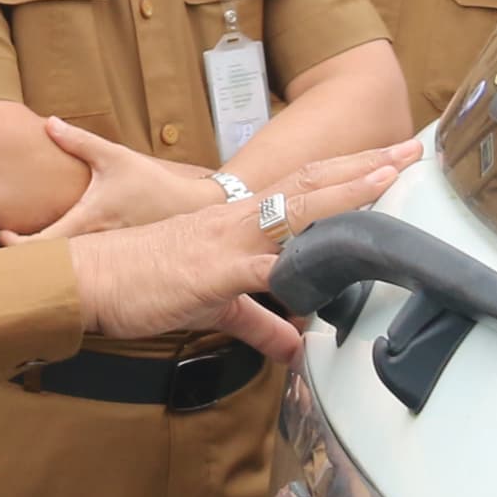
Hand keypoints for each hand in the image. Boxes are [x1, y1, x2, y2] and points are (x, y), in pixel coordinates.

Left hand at [0, 116, 225, 245]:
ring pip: (66, 267)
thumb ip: (79, 142)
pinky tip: (53, 258)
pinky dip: (64, 263)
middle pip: (50, 263)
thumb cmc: (150, 183)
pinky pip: (83, 266)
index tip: (0, 236)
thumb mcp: (114, 157)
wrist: (189, 208)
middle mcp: (93, 244)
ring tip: (19, 256)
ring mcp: (104, 256)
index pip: (44, 244)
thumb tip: (48, 122)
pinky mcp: (112, 259)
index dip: (17, 246)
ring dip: (43, 263)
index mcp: (87, 221)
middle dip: (23, 260)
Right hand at [62, 139, 420, 354]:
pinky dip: (299, 267)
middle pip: (311, 183)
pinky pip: (265, 267)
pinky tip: (332, 262)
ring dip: (345, 193)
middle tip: (410, 149)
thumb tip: (294, 348)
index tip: (387, 158)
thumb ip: (259, 323)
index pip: (301, 188)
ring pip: (296, 209)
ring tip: (388, 175)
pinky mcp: (214, 273)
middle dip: (363, 166)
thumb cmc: (141, 285)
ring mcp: (228, 242)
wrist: (87, 278)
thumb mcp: (214, 307)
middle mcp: (238, 221)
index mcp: (237, 222)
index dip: (346, 172)